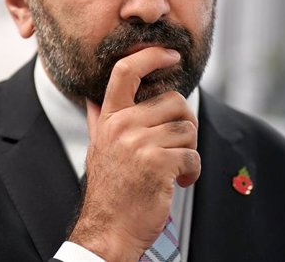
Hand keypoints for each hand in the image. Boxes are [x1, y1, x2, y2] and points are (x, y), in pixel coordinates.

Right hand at [68, 47, 200, 261]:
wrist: (109, 230)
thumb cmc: (110, 191)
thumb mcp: (99, 148)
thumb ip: (99, 121)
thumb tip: (92, 99)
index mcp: (110, 119)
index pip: (126, 72)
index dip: (151, 56)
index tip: (170, 54)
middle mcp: (123, 126)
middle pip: (174, 101)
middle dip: (185, 123)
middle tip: (178, 145)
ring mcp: (140, 144)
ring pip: (187, 129)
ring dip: (189, 151)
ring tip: (176, 168)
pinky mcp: (158, 164)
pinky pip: (192, 155)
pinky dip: (192, 171)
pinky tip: (180, 181)